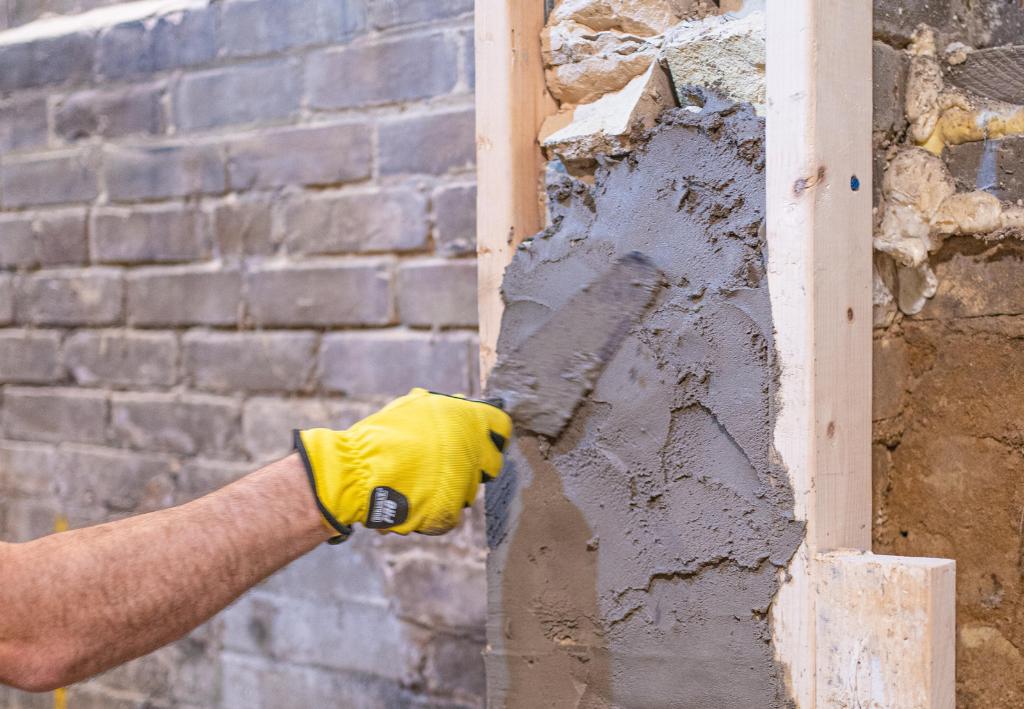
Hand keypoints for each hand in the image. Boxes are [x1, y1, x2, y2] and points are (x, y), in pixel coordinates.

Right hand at [294, 388, 511, 537]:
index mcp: (469, 420)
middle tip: (448, 463)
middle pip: (492, 463)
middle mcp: (473, 452)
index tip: (482, 439)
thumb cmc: (382, 436)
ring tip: (421, 481)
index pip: (501, 427)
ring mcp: (463, 485)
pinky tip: (415, 499)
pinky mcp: (449, 513)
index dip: (491, 433)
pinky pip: (451, 513)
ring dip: (453, 487)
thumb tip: (463, 404)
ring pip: (470, 490)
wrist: (356, 471)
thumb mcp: (416, 407)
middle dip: (475, 463)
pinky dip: (435, 510)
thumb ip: (447, 408)